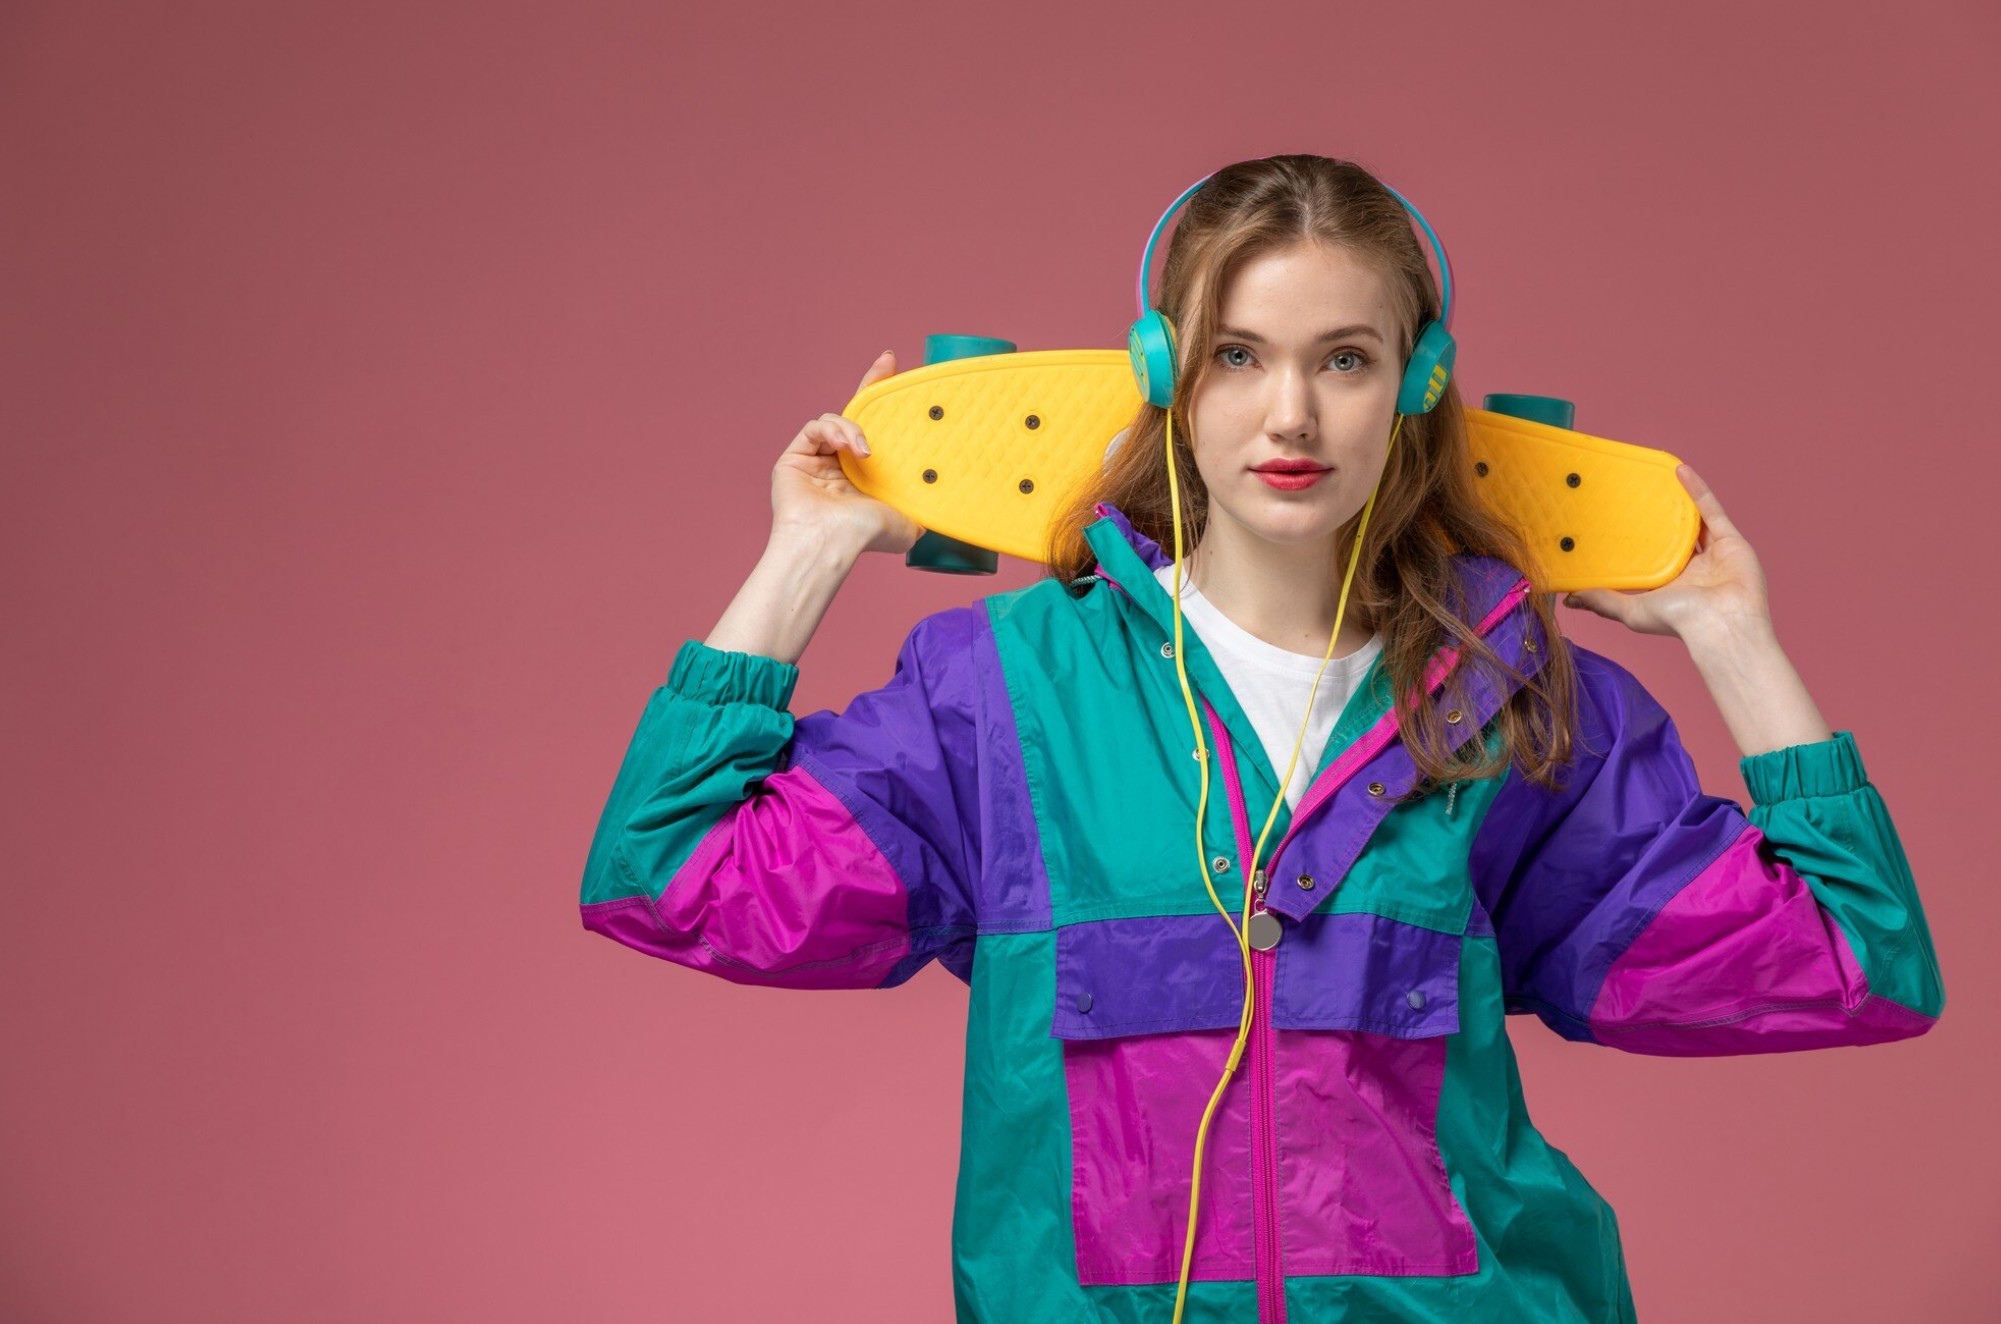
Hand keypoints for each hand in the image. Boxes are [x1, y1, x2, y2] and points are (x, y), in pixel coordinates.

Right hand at [769, 351, 925, 556]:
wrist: (832, 542)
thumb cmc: (866, 537)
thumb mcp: (910, 521)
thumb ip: (925, 505)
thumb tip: (950, 501)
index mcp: (866, 477)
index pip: (879, 432)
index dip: (888, 402)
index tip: (902, 373)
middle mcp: (841, 466)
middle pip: (858, 415)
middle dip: (872, 386)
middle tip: (888, 363)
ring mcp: (817, 460)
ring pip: (837, 420)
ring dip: (853, 426)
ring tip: (866, 451)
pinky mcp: (795, 458)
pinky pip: (816, 427)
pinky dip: (833, 430)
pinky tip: (847, 447)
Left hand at [1561, 464, 1772, 641]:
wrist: (1721, 622)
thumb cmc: (1677, 620)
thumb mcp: (1631, 610)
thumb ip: (1602, 601)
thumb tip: (1568, 599)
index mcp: (1670, 586)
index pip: (1650, 560)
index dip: (1634, 542)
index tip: (1612, 524)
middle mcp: (1693, 570)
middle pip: (1673, 538)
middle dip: (1657, 519)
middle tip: (1633, 496)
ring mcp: (1714, 555)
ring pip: (1694, 521)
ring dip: (1677, 500)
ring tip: (1656, 478)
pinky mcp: (1732, 541)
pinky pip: (1712, 510)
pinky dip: (1697, 490)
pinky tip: (1679, 471)